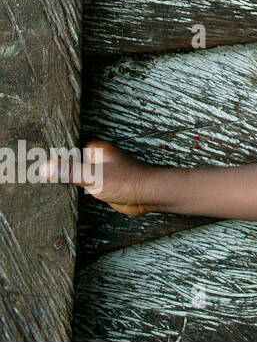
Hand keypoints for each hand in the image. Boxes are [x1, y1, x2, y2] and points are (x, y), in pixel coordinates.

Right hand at [37, 139, 157, 215]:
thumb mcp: (93, 175)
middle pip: (67, 160)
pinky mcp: (98, 185)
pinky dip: (68, 189)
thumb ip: (68, 171)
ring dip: (59, 178)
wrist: (147, 196)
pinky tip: (53, 195)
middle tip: (25, 169)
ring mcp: (96, 171)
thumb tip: (43, 168)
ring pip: (72, 174)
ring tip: (33, 182)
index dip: (47, 150)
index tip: (26, 153)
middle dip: (51, 166)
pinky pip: (78, 186)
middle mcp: (94, 158)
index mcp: (93, 148)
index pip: (65, 145)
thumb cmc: (126, 180)